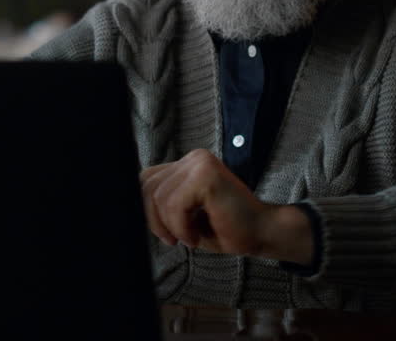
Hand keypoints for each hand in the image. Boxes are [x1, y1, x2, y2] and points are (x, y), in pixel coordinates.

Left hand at [140, 149, 311, 263]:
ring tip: (191, 236)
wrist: (263, 232)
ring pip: (158, 197)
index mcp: (187, 163)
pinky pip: (174, 205)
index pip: (145, 179)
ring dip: (171, 226)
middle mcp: (193, 157)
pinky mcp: (206, 175)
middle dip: (154, 219)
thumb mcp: (185, 213)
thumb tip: (132, 204)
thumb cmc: (227, 227)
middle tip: (175, 238)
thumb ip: (163, 202)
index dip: (147, 209)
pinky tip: (198, 235)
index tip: (165, 232)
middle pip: (146, 186)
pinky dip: (181, 228)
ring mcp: (200, 163)